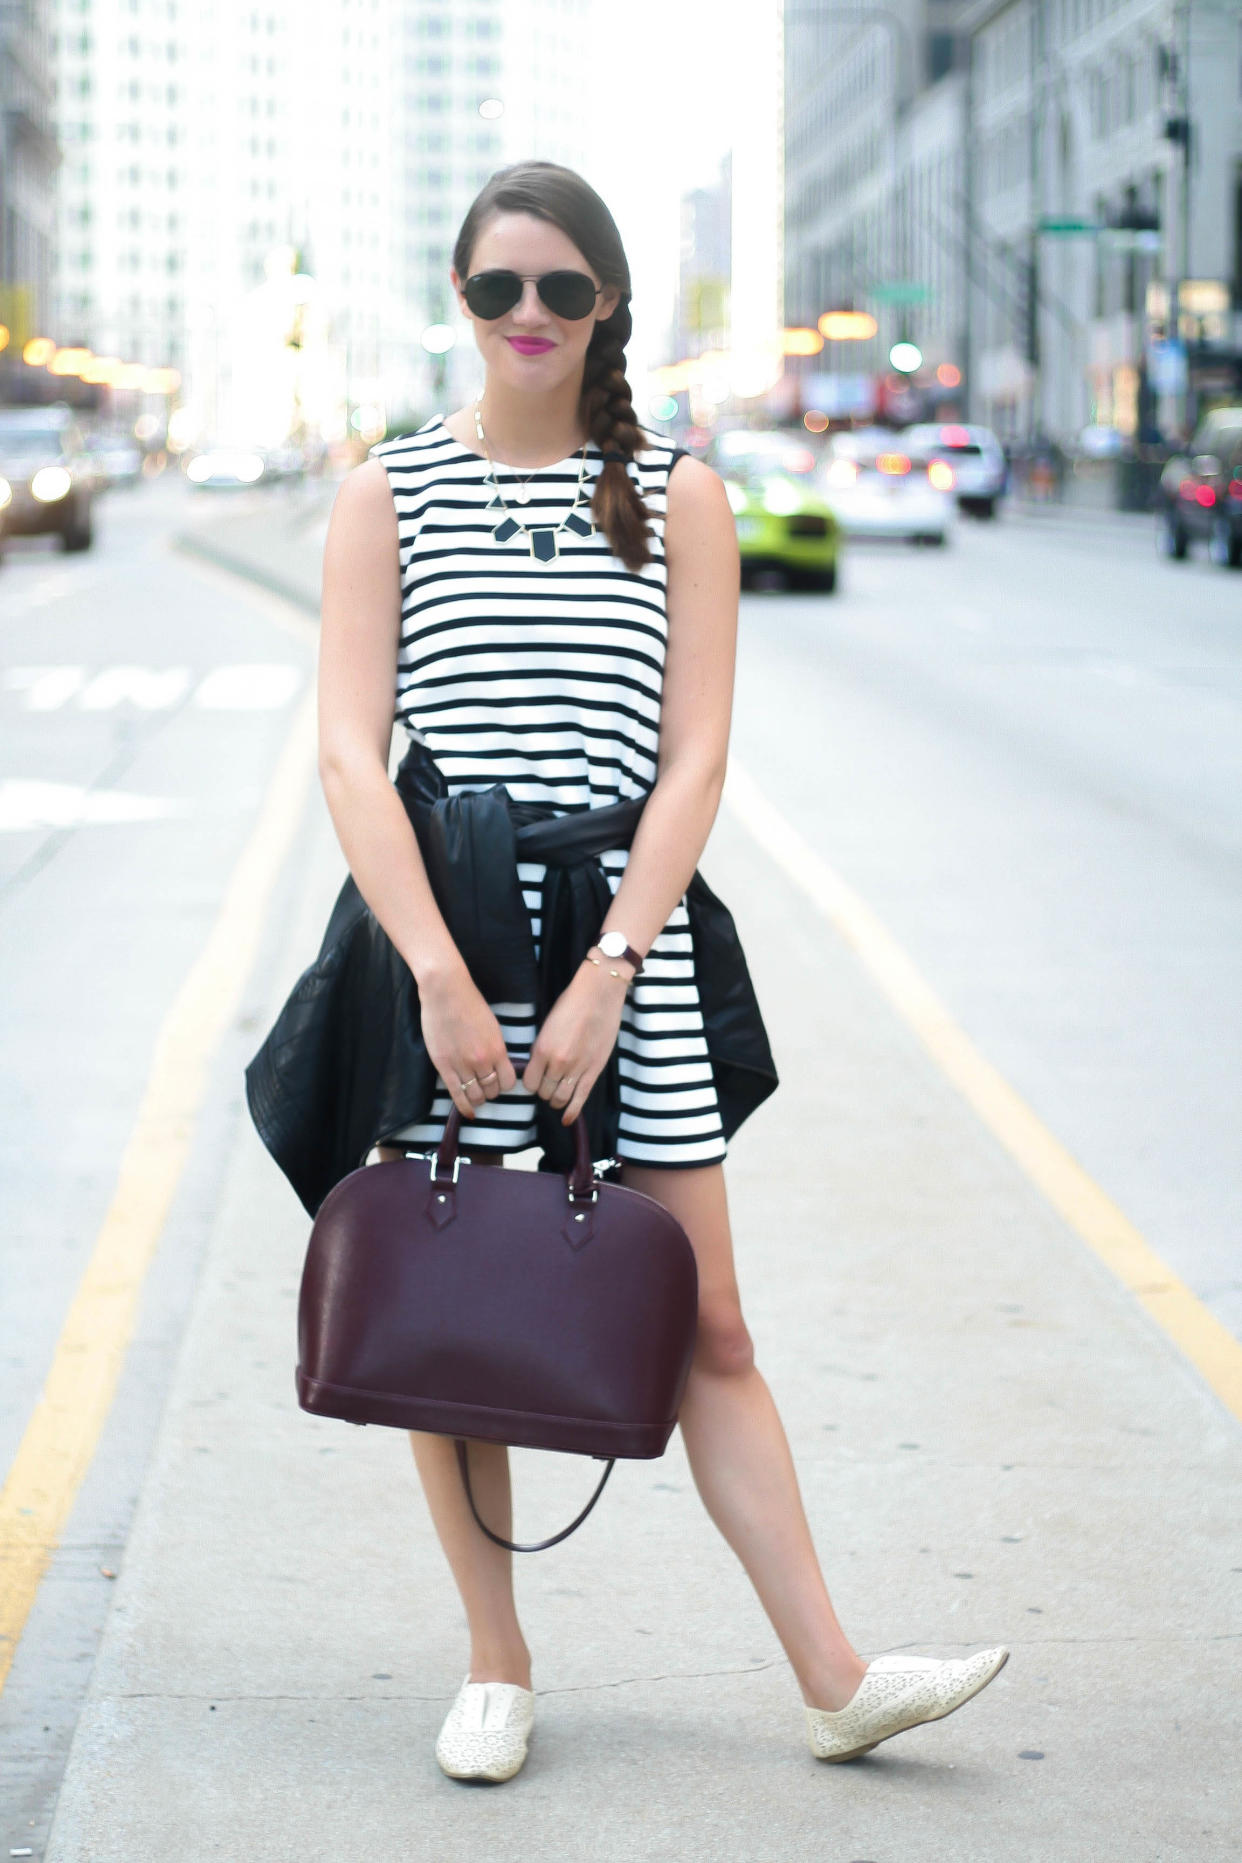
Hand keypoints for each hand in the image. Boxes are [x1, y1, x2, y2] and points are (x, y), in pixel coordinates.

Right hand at [417, 962, 517, 1119]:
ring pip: (476, 1096)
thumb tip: (498, 1066)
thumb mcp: (493, 1027)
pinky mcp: (444, 1066)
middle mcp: (482, 1060)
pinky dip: (464, 1107)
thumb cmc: (470, 1004)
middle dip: (491, 1092)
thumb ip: (496, 1049)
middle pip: (492, 1090)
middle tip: (486, 1088)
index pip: (509, 1082)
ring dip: (478, 1099)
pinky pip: (457, 1094)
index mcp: (497, 1049)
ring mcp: (462, 1065)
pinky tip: (468, 1113)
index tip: (500, 1082)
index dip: (505, 1085)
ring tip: (476, 1096)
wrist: (446, 992)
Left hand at [523, 955, 630, 1124]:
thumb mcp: (547, 1026)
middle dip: (544, 1092)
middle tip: (548, 1085)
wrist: (599, 994)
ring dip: (556, 1100)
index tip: (535, 1079)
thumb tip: (538, 1067)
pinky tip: (567, 1120)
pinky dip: (572, 1111)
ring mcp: (577, 1068)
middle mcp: (558, 1062)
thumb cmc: (572, 1004)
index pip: (529, 1083)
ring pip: (560, 1098)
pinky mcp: (594, 1070)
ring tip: (557, 1094)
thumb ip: (542, 1049)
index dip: (531, 1083)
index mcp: (542, 1049)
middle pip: (544, 1092)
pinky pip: (580, 1098)